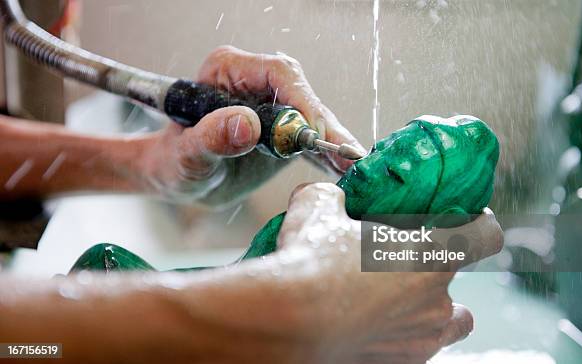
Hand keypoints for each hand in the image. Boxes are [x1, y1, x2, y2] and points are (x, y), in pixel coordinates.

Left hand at [137, 46, 364, 204]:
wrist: (177, 179)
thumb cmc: (172, 163)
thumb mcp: (185, 155)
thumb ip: (210, 138)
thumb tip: (246, 124)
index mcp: (228, 70)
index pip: (277, 73)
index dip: (301, 99)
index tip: (314, 133)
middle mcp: (254, 82)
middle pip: (301, 94)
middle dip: (325, 124)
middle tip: (346, 152)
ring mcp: (270, 104)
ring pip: (311, 116)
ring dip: (332, 140)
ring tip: (352, 162)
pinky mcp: (281, 128)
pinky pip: (308, 136)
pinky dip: (326, 153)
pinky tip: (343, 167)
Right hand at [259, 183, 502, 362]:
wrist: (286, 321)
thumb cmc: (309, 262)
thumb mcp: (319, 206)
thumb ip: (334, 197)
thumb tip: (331, 198)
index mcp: (431, 253)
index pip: (486, 236)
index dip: (479, 224)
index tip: (466, 220)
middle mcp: (437, 298)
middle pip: (456, 276)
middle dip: (431, 264)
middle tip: (395, 257)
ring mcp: (422, 336)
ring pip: (449, 320)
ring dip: (429, 306)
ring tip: (396, 297)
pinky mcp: (401, 362)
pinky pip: (419, 345)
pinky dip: (404, 333)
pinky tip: (374, 323)